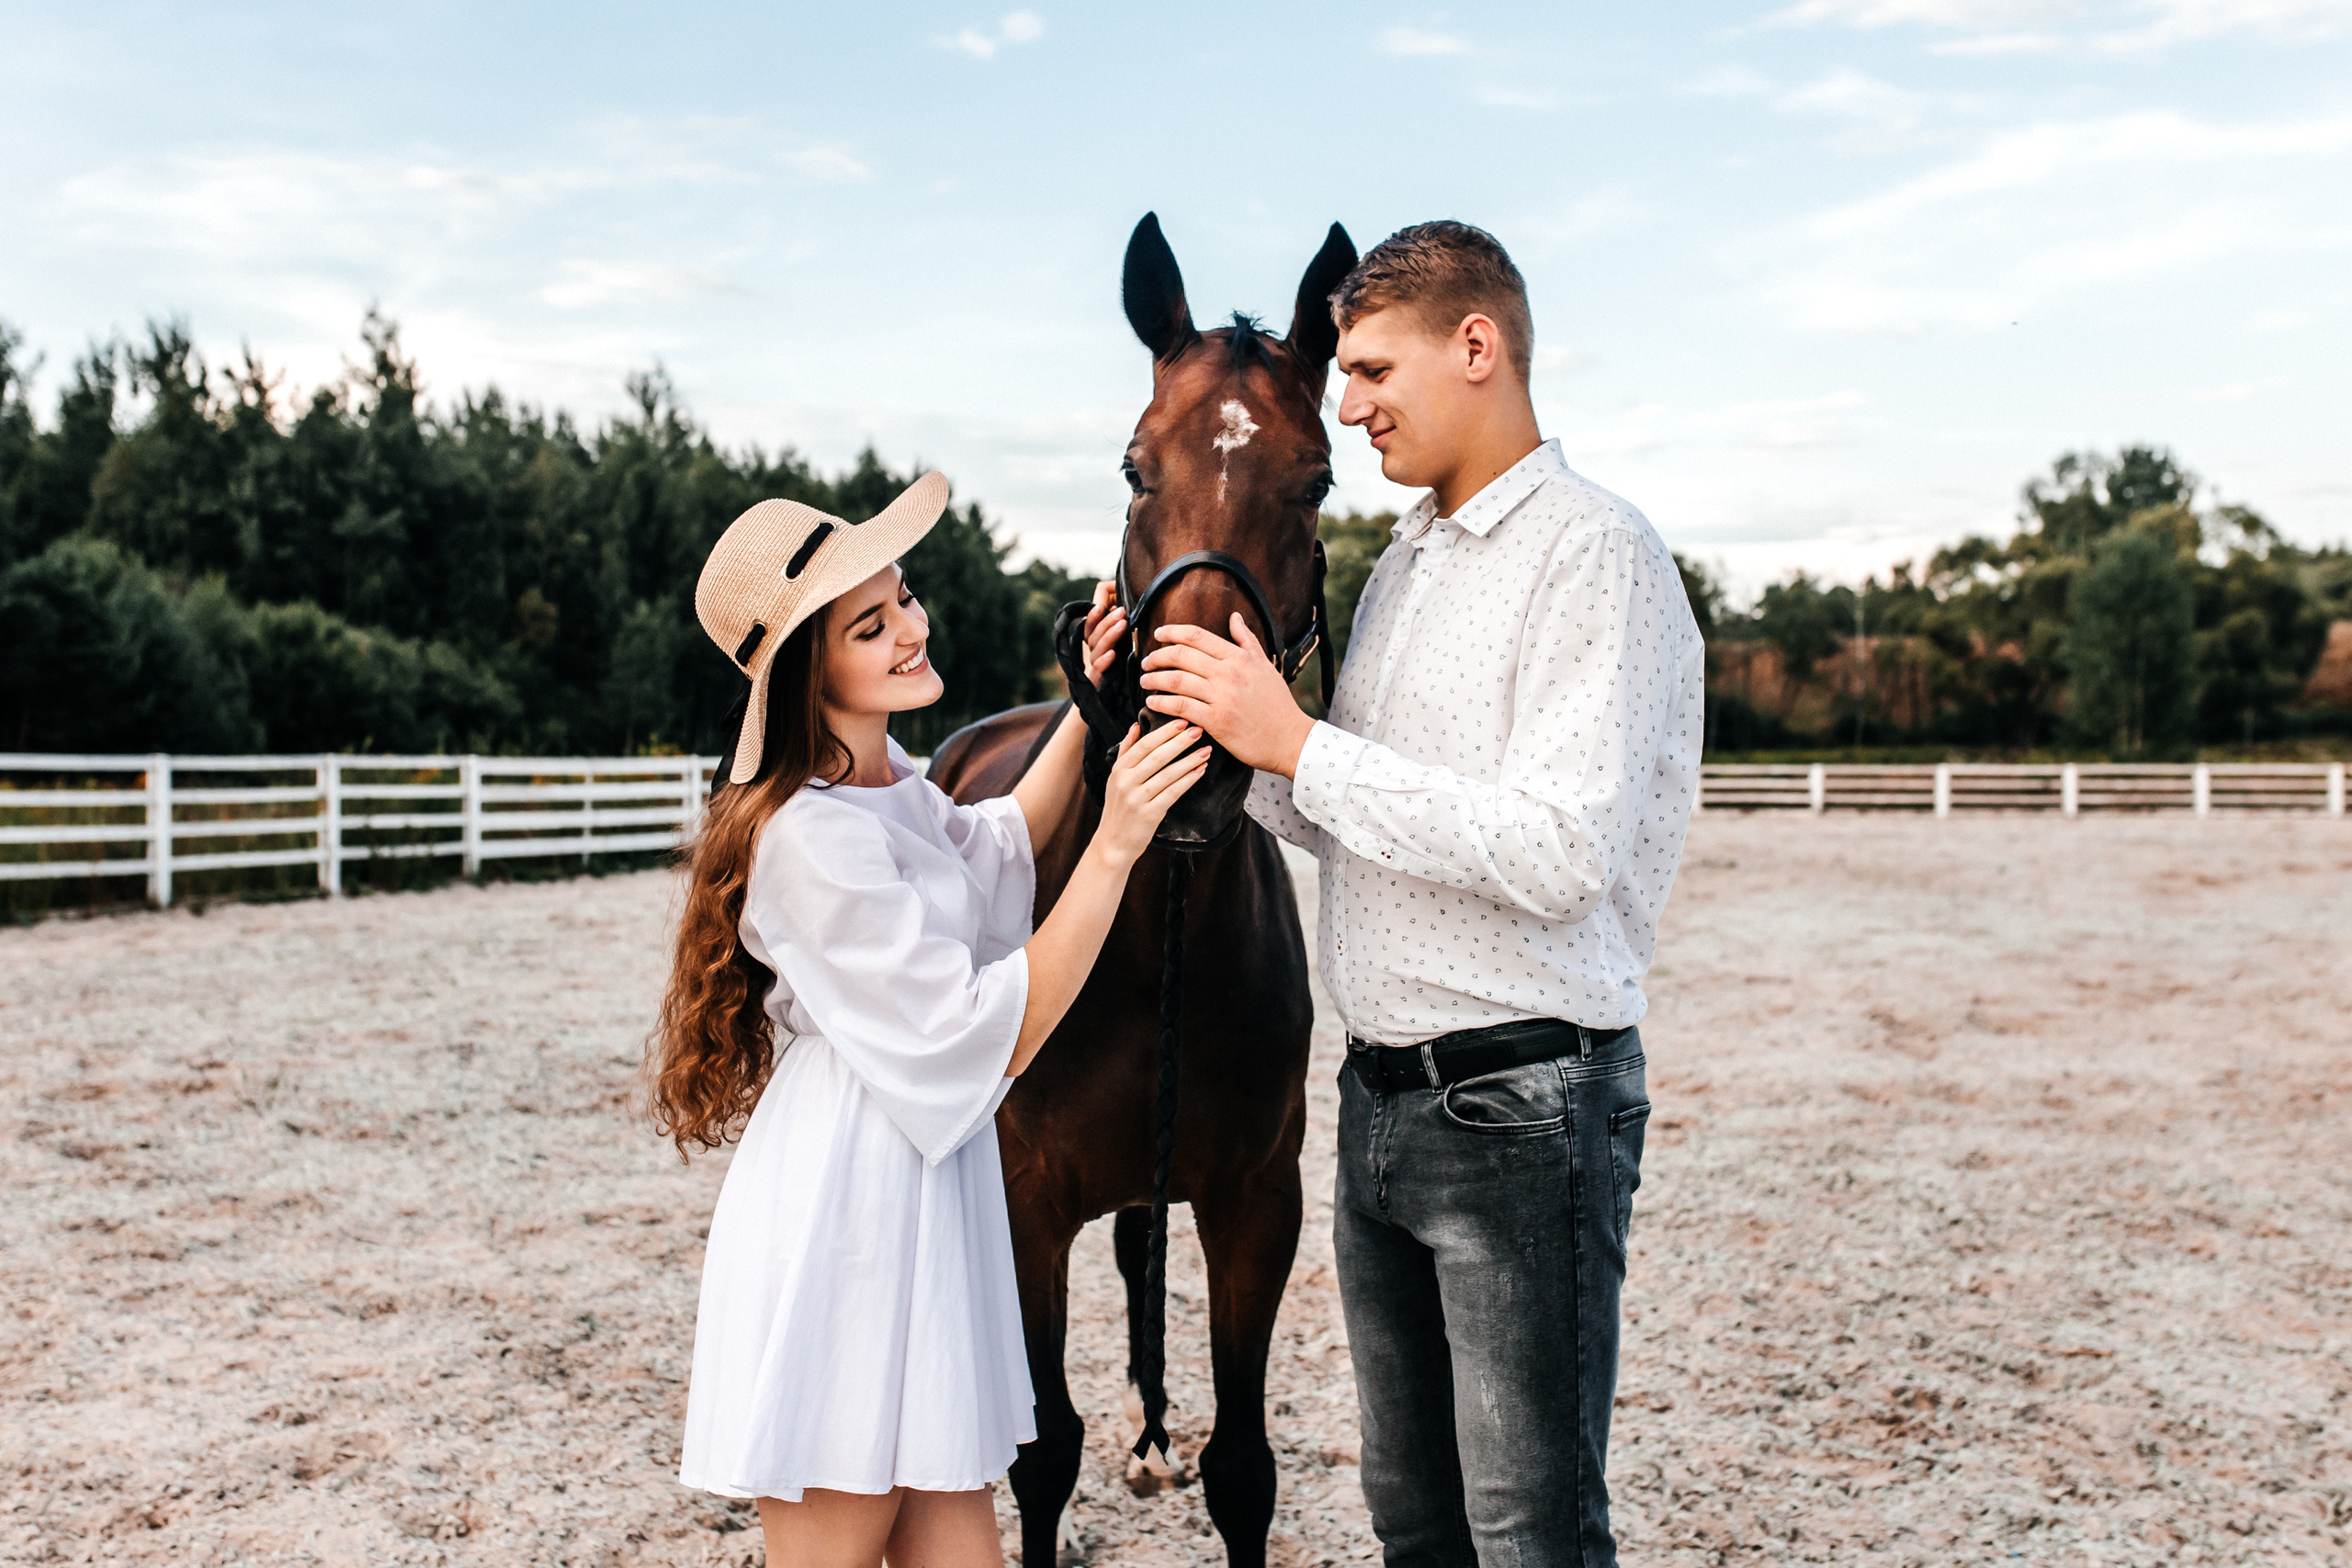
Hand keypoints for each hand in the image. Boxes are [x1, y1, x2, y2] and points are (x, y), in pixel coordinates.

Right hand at [1080, 581, 1124, 689]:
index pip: (1089, 626)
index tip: (1102, 605)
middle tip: (1122, 611)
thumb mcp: (1123, 645)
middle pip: (1093, 635)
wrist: (1113, 705)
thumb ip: (1119, 624)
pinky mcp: (1098, 684)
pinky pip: (1097, 672)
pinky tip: (1113, 654)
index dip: (1094, 615)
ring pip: (1097, 650)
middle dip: (1107, 621)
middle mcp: (1092, 654)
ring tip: (1123, 624)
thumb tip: (1121, 599)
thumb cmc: (1122, 670)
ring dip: (1109, 635)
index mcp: (1095, 644)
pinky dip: (1104, 662)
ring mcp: (1094, 668)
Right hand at [1092, 720, 1207, 868]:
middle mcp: (1126, 782)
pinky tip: (1201, 770)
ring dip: (1189, 760)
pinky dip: (1188, 779)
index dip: (1164, 732)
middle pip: (1157, 756)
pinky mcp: (1149, 814)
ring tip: (1206, 750)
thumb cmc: (1119, 808)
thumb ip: (1126, 751)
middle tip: (1199, 730)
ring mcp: (1137, 798)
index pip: (1144, 745)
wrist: (1113, 843)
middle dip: (1180, 741)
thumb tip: (1135, 725)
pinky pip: (1173, 792)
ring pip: (1168, 774)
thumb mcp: (1115, 778)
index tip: (1182, 721)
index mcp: (1119, 770)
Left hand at [1138, 615, 1317, 777]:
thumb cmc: (1278, 703)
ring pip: (1176, 680)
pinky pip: (1180, 706)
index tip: (1158, 634)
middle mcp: (1228, 673)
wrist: (1289, 738)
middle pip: (1181, 656)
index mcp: (1239, 657)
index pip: (1197, 636)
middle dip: (1157, 656)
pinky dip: (1162, 702)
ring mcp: (1221, 697)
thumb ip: (1247, 640)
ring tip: (1145, 681)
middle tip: (1146, 662)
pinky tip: (1153, 702)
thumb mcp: (1266, 665)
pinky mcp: (1216, 721)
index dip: (1172, 632)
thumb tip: (1234, 617)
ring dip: (1154, 680)